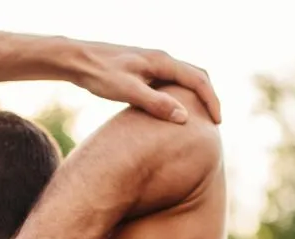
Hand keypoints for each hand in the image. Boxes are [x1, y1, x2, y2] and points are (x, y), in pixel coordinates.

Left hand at [70, 41, 221, 124]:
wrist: (76, 59)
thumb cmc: (99, 74)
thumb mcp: (127, 91)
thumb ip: (156, 103)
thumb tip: (184, 117)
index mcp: (162, 61)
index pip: (198, 80)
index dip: (212, 101)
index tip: (218, 122)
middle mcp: (160, 59)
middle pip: (196, 76)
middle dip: (209, 97)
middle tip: (215, 121)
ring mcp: (152, 63)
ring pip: (183, 79)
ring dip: (195, 96)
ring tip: (199, 118)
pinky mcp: (142, 70)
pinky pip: (170, 82)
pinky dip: (179, 96)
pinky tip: (173, 112)